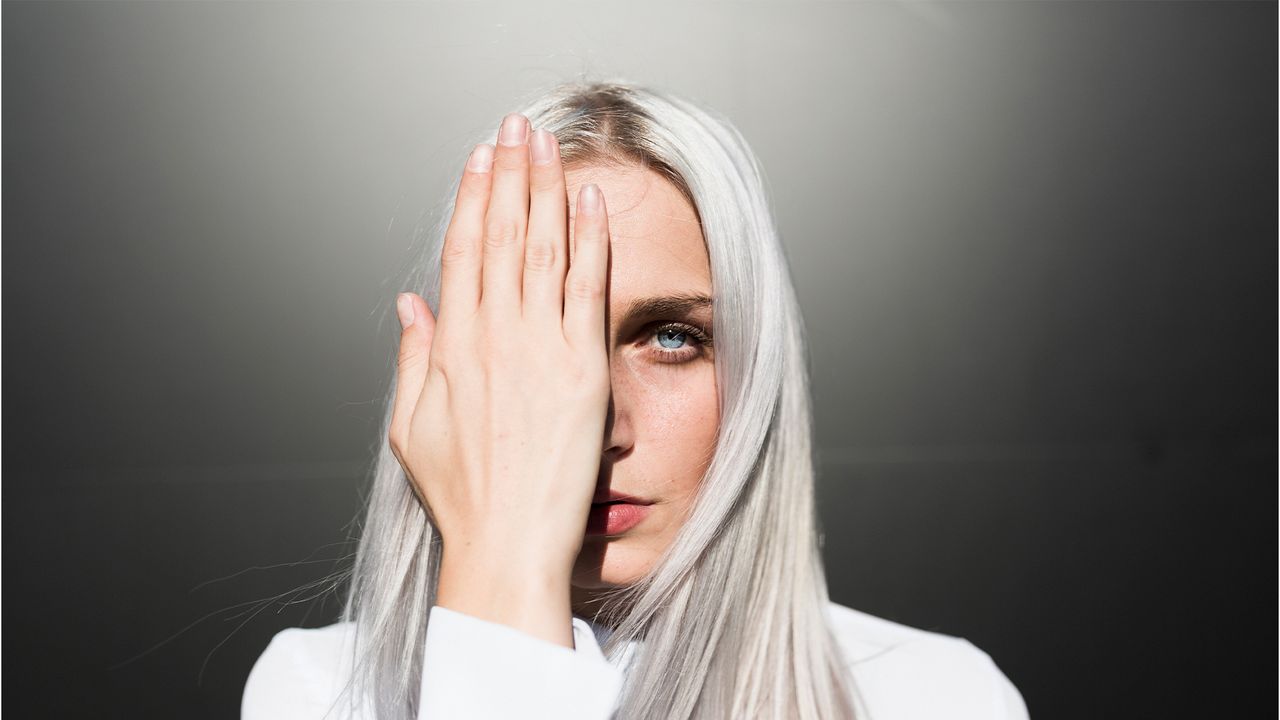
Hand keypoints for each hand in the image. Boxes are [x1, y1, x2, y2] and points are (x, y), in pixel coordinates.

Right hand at [388, 113, 611, 647]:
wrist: (507, 546)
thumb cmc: (462, 496)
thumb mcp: (411, 429)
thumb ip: (411, 359)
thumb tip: (408, 304)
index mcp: (451, 348)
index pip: (462, 252)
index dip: (473, 199)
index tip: (480, 159)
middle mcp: (494, 338)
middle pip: (503, 236)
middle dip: (509, 175)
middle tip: (516, 128)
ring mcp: (541, 351)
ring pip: (544, 250)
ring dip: (547, 191)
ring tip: (550, 146)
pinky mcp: (584, 371)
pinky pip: (588, 291)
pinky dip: (590, 243)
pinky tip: (590, 204)